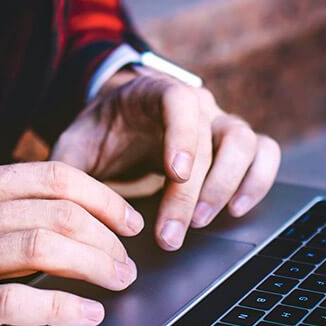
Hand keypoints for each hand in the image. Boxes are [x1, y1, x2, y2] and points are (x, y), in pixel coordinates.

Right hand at [0, 162, 144, 325]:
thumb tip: (40, 213)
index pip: (53, 175)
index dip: (102, 195)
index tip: (126, 216)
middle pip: (61, 210)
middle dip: (109, 236)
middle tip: (129, 261)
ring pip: (47, 247)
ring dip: (97, 266)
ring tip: (119, 284)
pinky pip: (17, 302)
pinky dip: (62, 308)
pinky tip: (85, 315)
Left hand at [50, 70, 280, 250]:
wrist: (118, 122)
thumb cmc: (97, 134)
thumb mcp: (73, 146)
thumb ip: (68, 170)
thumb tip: (61, 205)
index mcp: (155, 92)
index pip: (180, 101)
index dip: (183, 136)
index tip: (175, 174)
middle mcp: (196, 104)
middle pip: (213, 137)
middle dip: (195, 191)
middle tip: (172, 233)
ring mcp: (219, 122)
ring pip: (248, 143)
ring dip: (230, 186)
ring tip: (201, 222)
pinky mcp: (234, 146)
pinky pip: (264, 154)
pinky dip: (258, 181)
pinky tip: (236, 210)